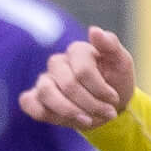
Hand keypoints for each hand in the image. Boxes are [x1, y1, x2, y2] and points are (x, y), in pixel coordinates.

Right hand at [21, 26, 137, 129]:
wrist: (109, 104)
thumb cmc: (116, 81)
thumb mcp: (122, 63)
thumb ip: (111, 45)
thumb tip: (94, 30)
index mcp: (77, 50)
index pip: (83, 71)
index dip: (100, 90)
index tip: (114, 99)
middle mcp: (57, 63)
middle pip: (68, 85)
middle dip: (91, 104)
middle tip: (108, 113)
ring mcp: (45, 80)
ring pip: (46, 93)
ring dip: (70, 112)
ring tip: (89, 120)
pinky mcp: (36, 97)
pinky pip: (28, 103)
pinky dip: (44, 113)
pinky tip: (66, 120)